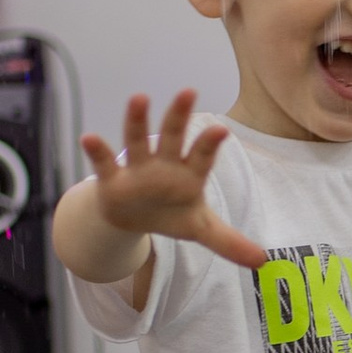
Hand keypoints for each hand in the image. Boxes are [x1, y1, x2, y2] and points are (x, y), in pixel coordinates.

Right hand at [74, 92, 266, 274]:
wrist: (133, 220)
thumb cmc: (171, 214)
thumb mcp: (200, 228)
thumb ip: (228, 241)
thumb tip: (262, 260)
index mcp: (189, 173)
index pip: (202, 156)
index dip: (209, 144)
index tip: (221, 130)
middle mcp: (164, 164)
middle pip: (172, 137)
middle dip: (178, 116)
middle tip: (188, 92)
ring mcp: (137, 168)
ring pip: (137, 141)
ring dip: (137, 121)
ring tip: (139, 98)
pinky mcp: (112, 179)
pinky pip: (104, 163)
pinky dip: (97, 151)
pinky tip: (89, 138)